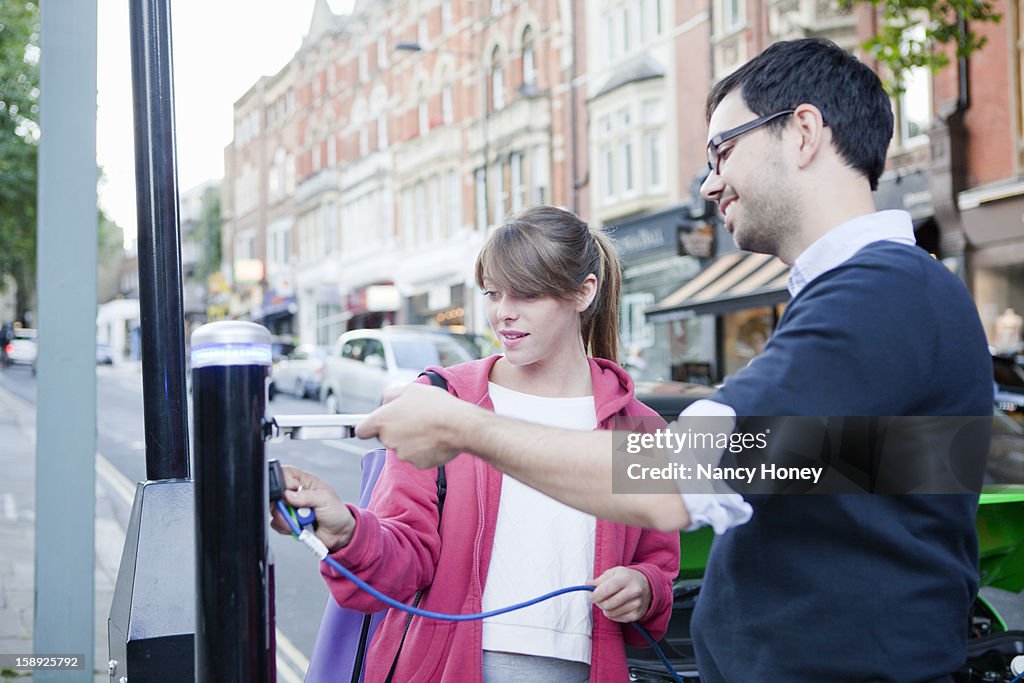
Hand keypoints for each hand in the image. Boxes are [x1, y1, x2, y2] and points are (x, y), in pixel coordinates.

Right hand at [269, 466, 354, 552]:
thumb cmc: (335, 511)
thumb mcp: (325, 500)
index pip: (284, 474)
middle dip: (283, 506)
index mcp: (303, 481)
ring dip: (287, 519)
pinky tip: (298, 526)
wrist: (338, 533)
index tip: (286, 495)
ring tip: (302, 520)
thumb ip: (307, 497)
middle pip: (275, 494)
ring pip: (274, 511)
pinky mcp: (287, 521)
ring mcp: (289, 507)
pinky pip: (276, 523)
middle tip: (295, 511)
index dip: (281, 483)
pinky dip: (285, 527)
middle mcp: (294, 493)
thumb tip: (288, 495)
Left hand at [355, 382, 472, 468]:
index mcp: (382, 421)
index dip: (369, 427)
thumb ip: (391, 395)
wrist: (459, 426)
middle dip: (396, 430)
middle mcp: (389, 440)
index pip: (361, 430)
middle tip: (414, 419)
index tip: (376, 424)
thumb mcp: (411, 389)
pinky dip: (423, 450)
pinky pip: (417, 456)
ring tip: (429, 428)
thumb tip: (385, 401)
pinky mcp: (418, 464)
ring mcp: (403, 454)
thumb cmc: (436, 405)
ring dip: (411, 440)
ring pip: (402, 448)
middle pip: (385, 438)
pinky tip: (435, 439)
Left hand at [589, 567, 651, 622]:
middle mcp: (633, 591)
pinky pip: (616, 619)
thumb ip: (599, 580)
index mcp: (625, 578)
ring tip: (608, 601)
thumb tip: (588, 585)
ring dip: (605, 609)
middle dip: (599, 602)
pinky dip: (612, 614)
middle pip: (607, 604)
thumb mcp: (613, 573)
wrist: (646, 586)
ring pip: (610, 613)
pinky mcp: (637, 615)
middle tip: (599, 598)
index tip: (591, 595)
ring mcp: (636, 604)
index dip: (594, 595)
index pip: (604, 590)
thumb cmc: (626, 578)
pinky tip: (615, 606)